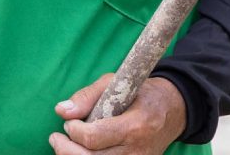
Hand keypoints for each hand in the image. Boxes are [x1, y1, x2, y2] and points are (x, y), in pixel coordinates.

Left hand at [48, 74, 185, 154]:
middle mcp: (138, 150)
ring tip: (63, 146)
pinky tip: (79, 153)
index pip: (94, 137)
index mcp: (134, 125)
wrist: (173, 110)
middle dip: (66, 149)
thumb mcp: (115, 82)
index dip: (74, 131)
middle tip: (55, 138)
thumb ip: (87, 96)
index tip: (69, 122)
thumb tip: (61, 111)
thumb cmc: (140, 93)